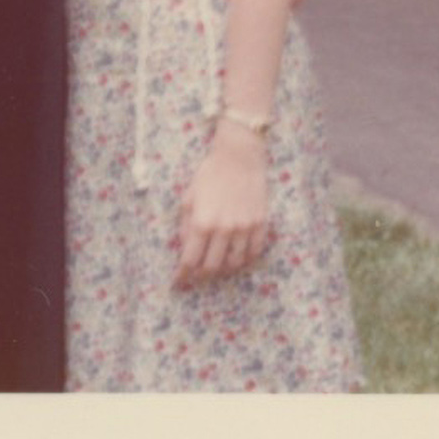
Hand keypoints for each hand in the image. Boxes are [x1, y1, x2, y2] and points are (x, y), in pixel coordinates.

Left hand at [174, 124, 270, 288]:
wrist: (240, 157)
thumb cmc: (210, 174)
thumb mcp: (189, 198)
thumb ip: (186, 226)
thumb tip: (185, 249)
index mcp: (203, 222)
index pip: (190, 260)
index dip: (182, 274)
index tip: (178, 281)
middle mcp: (224, 229)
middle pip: (212, 267)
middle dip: (202, 275)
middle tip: (197, 274)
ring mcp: (244, 228)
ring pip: (235, 263)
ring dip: (224, 269)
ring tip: (217, 266)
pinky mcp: (260, 224)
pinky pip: (254, 252)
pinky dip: (245, 259)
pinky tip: (238, 258)